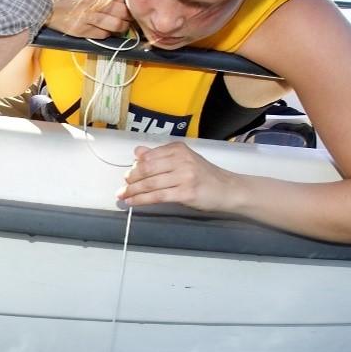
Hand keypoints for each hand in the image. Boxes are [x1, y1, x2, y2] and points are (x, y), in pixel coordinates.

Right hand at [42, 0, 131, 38]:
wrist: (39, 2)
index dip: (128, 0)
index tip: (129, 3)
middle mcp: (94, 2)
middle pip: (122, 10)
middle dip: (129, 14)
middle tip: (130, 16)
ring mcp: (88, 17)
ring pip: (115, 25)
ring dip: (122, 26)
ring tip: (123, 26)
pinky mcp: (81, 30)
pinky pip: (102, 34)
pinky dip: (108, 33)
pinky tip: (108, 31)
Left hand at [117, 143, 243, 212]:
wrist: (228, 190)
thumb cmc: (204, 176)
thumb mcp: (183, 160)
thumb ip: (160, 156)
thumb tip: (137, 152)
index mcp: (178, 149)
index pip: (148, 156)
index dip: (134, 167)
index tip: (127, 175)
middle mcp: (181, 160)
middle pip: (146, 169)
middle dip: (130, 180)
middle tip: (122, 188)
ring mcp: (184, 176)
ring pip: (150, 183)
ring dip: (132, 191)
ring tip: (122, 196)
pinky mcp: (186, 192)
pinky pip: (158, 196)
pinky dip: (141, 200)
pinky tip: (132, 202)